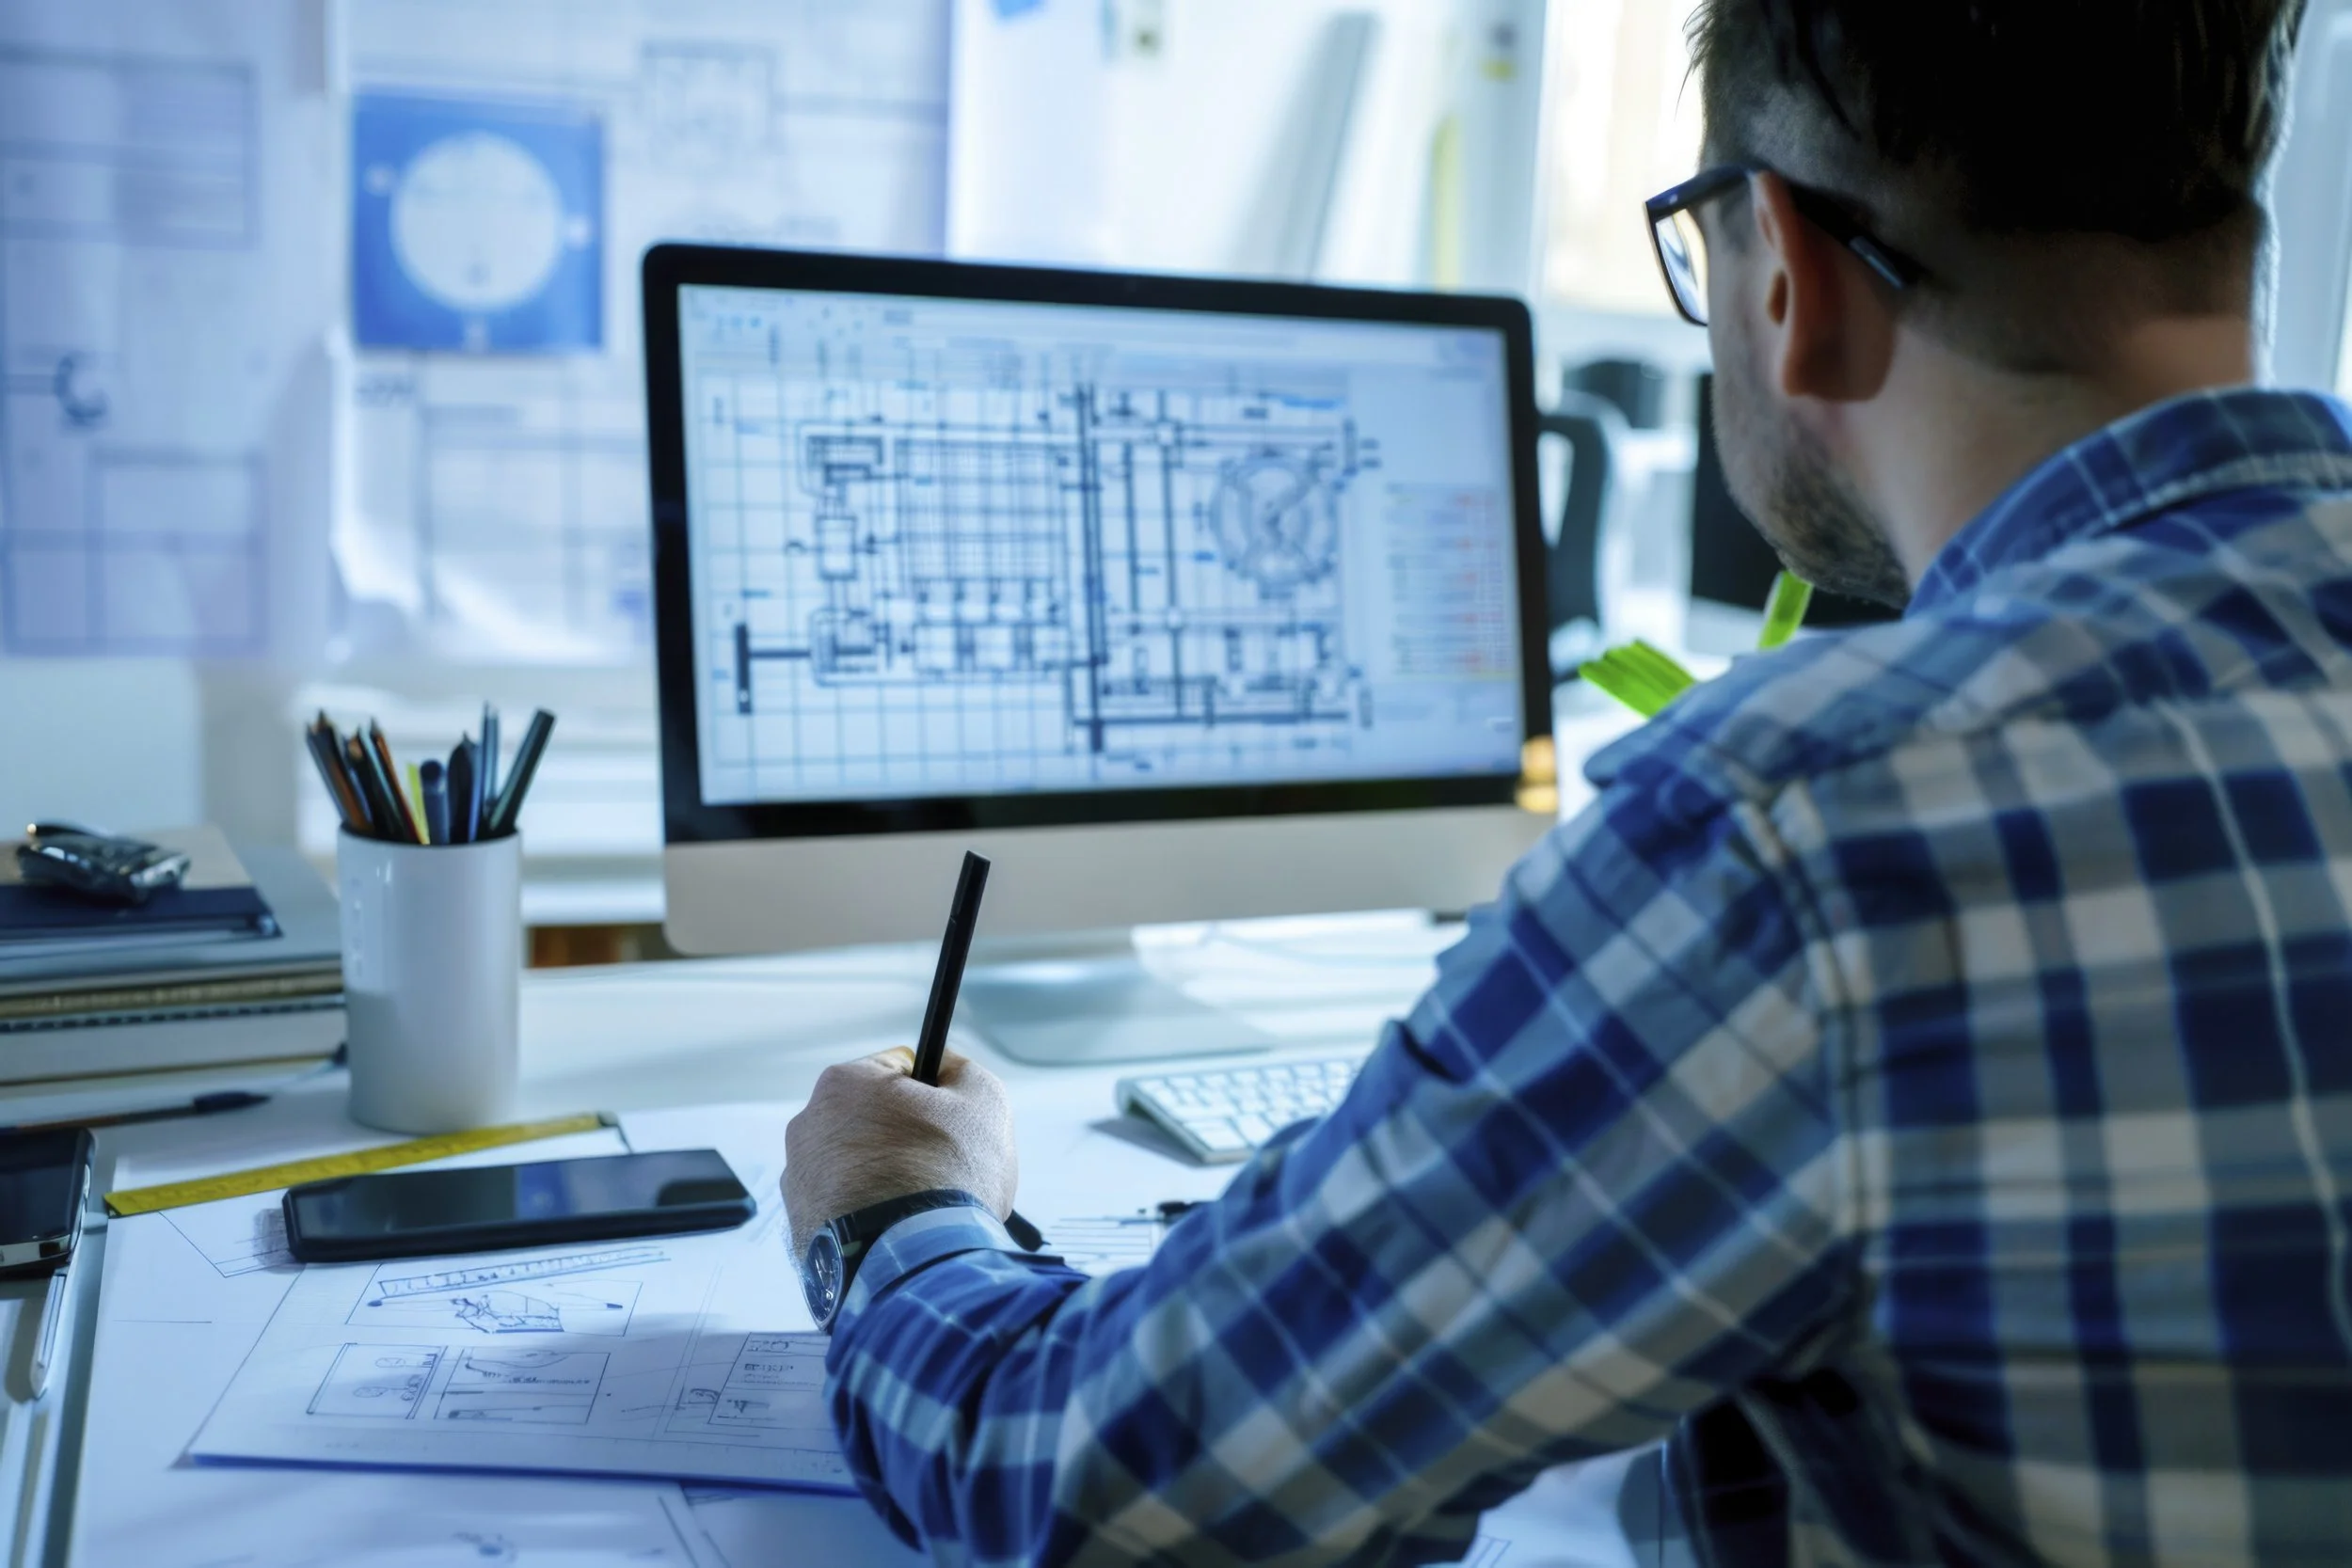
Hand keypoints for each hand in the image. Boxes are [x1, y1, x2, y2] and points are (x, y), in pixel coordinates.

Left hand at [783, 1047, 1017, 1260]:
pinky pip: (843, 1210)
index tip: (952, 1121)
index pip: (897, 1068)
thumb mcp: (983, 1100)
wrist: (911, 1264)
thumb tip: (947, 1069)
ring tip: (920, 1208)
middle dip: (906, 1137)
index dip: (934, 1092)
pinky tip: (897, 1232)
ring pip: (857, 1167)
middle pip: (872, 1119)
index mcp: (845, 1084)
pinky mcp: (798, 1228)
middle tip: (942, 1167)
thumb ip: (963, 1071)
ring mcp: (798, 1181)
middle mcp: (807, 1126)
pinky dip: (869, 1217)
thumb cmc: (946, 1175)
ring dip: (885, 1178)